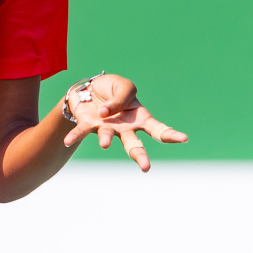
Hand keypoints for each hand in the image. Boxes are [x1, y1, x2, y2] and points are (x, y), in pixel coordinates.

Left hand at [60, 74, 186, 171]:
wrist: (89, 88)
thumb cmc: (112, 89)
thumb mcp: (124, 86)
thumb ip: (121, 97)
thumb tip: (107, 113)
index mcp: (140, 118)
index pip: (159, 129)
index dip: (171, 134)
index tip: (184, 139)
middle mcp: (124, 129)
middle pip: (135, 145)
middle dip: (140, 156)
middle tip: (145, 167)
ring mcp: (106, 129)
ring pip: (108, 137)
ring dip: (106, 140)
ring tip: (106, 144)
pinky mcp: (88, 125)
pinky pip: (81, 131)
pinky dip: (75, 136)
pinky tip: (67, 142)